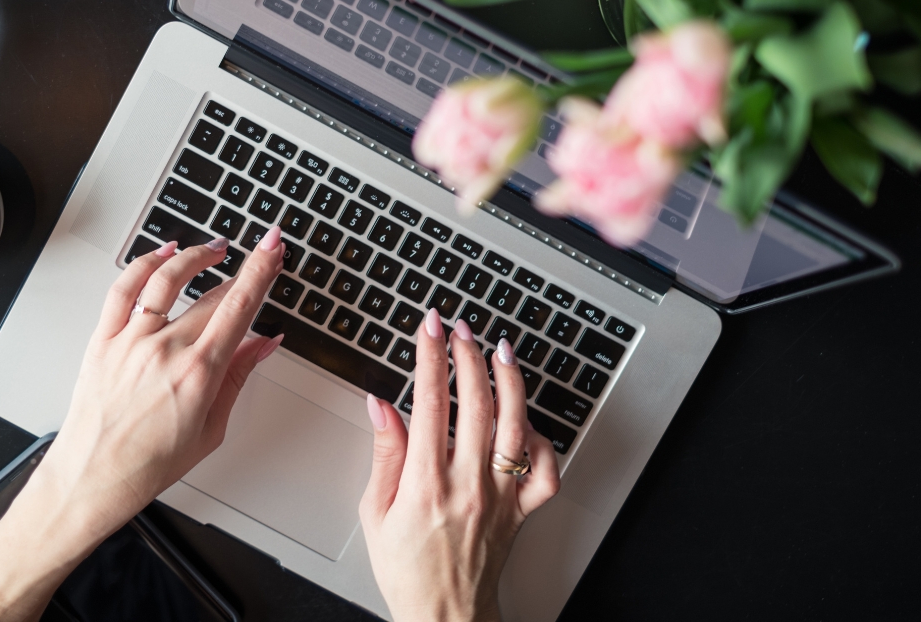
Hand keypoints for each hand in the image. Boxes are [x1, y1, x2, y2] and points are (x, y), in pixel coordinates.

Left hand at [0, 229, 284, 621]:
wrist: (93, 478)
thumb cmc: (149, 463)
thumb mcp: (211, 427)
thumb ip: (238, 377)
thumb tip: (263, 344)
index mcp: (198, 373)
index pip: (240, 306)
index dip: (261, 270)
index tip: (273, 247)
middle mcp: (165, 350)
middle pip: (212, 294)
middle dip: (242, 270)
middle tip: (258, 257)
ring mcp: (131, 341)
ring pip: (167, 278)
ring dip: (196, 255)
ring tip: (213, 249)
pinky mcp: (103, 340)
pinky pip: (123, 289)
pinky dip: (145, 263)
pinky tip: (162, 254)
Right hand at [360, 309, 560, 621]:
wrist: (446, 616)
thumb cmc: (407, 570)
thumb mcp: (375, 513)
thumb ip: (384, 454)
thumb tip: (381, 406)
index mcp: (426, 485)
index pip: (429, 403)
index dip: (430, 357)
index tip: (428, 327)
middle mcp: (468, 486)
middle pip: (475, 403)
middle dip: (467, 355)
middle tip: (459, 328)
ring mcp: (501, 496)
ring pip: (514, 425)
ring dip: (508, 381)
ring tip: (498, 350)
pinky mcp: (522, 510)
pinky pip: (545, 469)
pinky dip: (541, 439)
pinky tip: (525, 418)